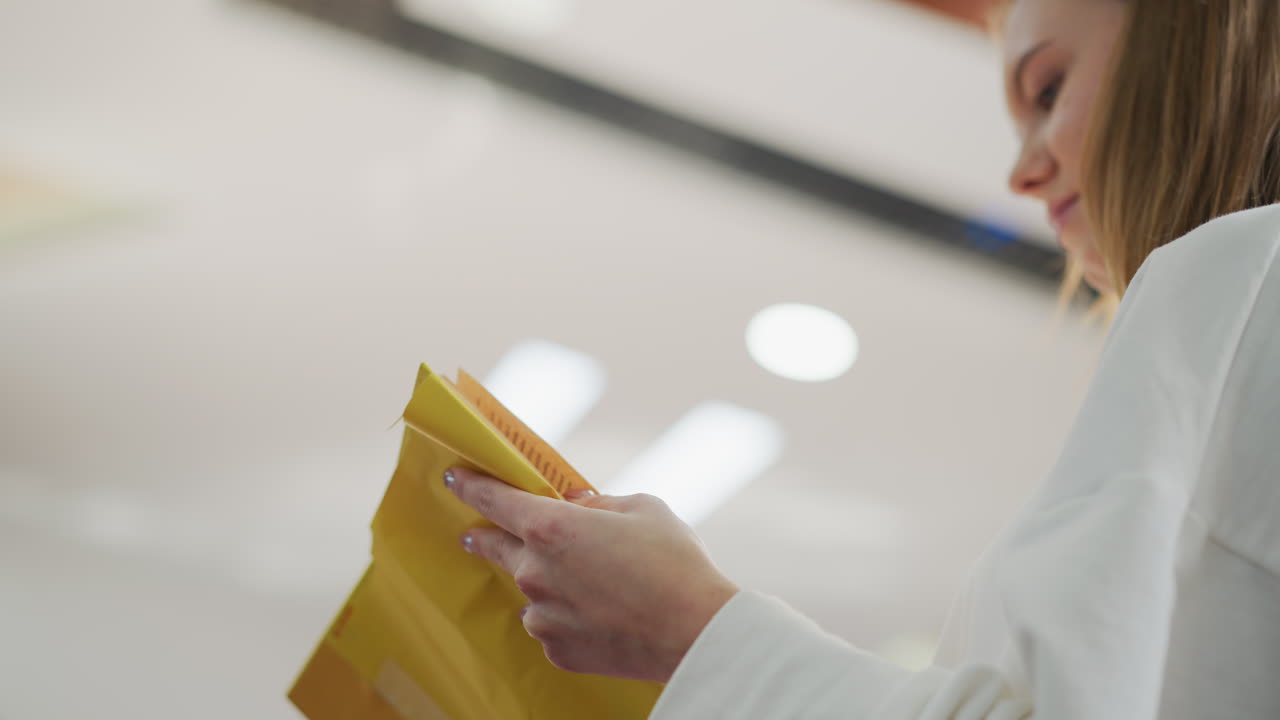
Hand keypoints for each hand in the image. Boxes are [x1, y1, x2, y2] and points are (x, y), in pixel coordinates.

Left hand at [443, 466, 738, 682]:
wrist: (694, 632)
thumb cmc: (674, 562)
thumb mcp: (642, 509)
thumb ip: (599, 504)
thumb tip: (580, 505)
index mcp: (551, 526)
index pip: (495, 499)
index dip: (471, 486)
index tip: (454, 479)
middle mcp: (534, 571)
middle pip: (497, 547)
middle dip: (484, 537)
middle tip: (473, 534)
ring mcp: (541, 615)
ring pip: (532, 591)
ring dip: (545, 582)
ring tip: (588, 584)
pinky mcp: (556, 650)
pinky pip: (552, 624)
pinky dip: (567, 616)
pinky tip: (600, 615)